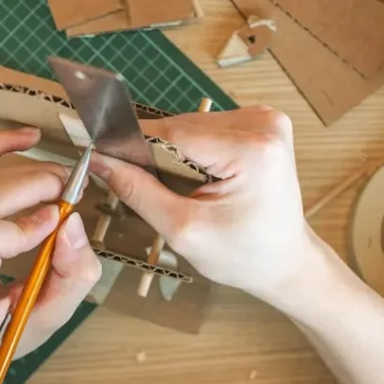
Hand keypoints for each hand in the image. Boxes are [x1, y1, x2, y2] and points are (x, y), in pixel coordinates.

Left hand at [0, 127, 101, 383]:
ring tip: (60, 180)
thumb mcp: (46, 322)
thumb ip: (71, 277)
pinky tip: (26, 139)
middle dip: (33, 185)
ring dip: (25, 171)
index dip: (23, 224)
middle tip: (71, 189)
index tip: (57, 223)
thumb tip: (73, 223)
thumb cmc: (0, 336)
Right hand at [90, 106, 315, 304]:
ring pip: (193, 126)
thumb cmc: (241, 255)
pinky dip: (194, 151)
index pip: (173, 133)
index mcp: (252, 150)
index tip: (105, 160)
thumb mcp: (183, 230)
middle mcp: (264, 125)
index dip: (134, 146)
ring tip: (181, 190)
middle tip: (150, 189)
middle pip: (183, 126)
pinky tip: (198, 179)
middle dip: (158, 154)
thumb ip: (139, 191)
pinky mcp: (263, 124)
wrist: (284, 262)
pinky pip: (209, 129)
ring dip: (176, 153)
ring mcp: (267, 121)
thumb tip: (98, 160)